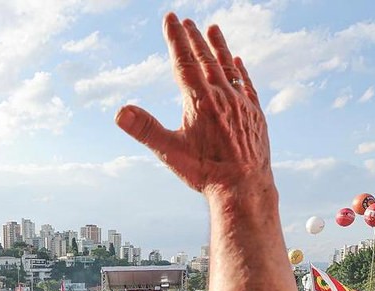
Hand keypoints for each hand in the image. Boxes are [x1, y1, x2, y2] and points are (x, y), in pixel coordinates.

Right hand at [115, 14, 267, 198]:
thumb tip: (120, 112)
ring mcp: (241, 103)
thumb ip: (145, 129)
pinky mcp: (255, 114)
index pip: (184, 62)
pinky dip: (240, 70)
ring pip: (228, 68)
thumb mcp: (170, 152)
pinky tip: (236, 61)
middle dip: (194, 38)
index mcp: (200, 101)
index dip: (175, 39)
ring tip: (212, 28)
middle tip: (186, 20)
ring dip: (218, 47)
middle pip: (206, 59)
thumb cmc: (205, 172)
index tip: (170, 18)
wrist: (244, 187)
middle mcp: (222, 96)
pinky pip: (247, 85)